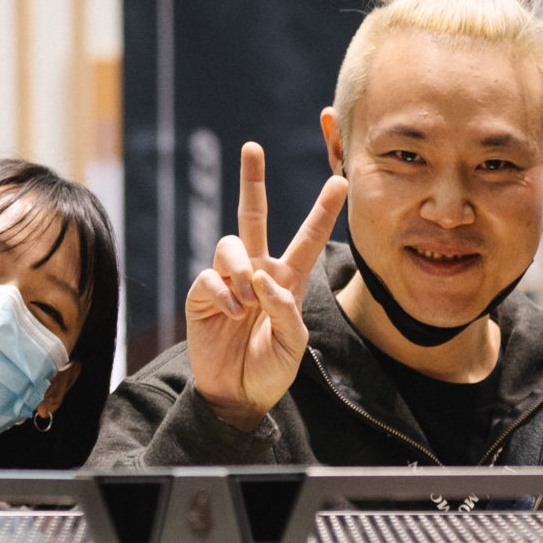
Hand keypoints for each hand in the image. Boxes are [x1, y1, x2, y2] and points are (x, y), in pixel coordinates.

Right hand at [185, 144, 347, 431]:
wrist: (237, 395)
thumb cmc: (271, 370)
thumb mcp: (294, 344)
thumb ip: (286, 310)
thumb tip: (263, 278)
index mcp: (288, 280)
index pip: (308, 238)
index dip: (323, 211)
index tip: (340, 181)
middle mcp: (257, 272)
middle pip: (253, 215)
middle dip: (251, 181)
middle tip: (252, 147)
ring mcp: (228, 281)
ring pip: (230, 245)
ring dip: (240, 271)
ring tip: (247, 306)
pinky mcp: (202, 294)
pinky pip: (210, 276)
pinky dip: (224, 294)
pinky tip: (233, 315)